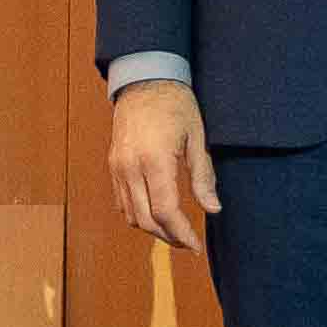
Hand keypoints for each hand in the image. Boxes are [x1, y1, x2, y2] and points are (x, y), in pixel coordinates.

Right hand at [104, 78, 218, 250]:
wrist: (144, 80)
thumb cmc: (176, 105)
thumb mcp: (197, 138)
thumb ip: (203, 176)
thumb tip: (213, 209)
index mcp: (155, 160)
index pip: (166, 211)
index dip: (182, 233)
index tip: (196, 246)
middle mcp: (131, 167)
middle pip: (146, 220)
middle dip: (168, 237)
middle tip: (188, 243)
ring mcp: (118, 167)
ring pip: (130, 215)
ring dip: (152, 229)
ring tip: (174, 231)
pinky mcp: (113, 165)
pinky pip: (122, 201)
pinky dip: (137, 214)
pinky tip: (155, 214)